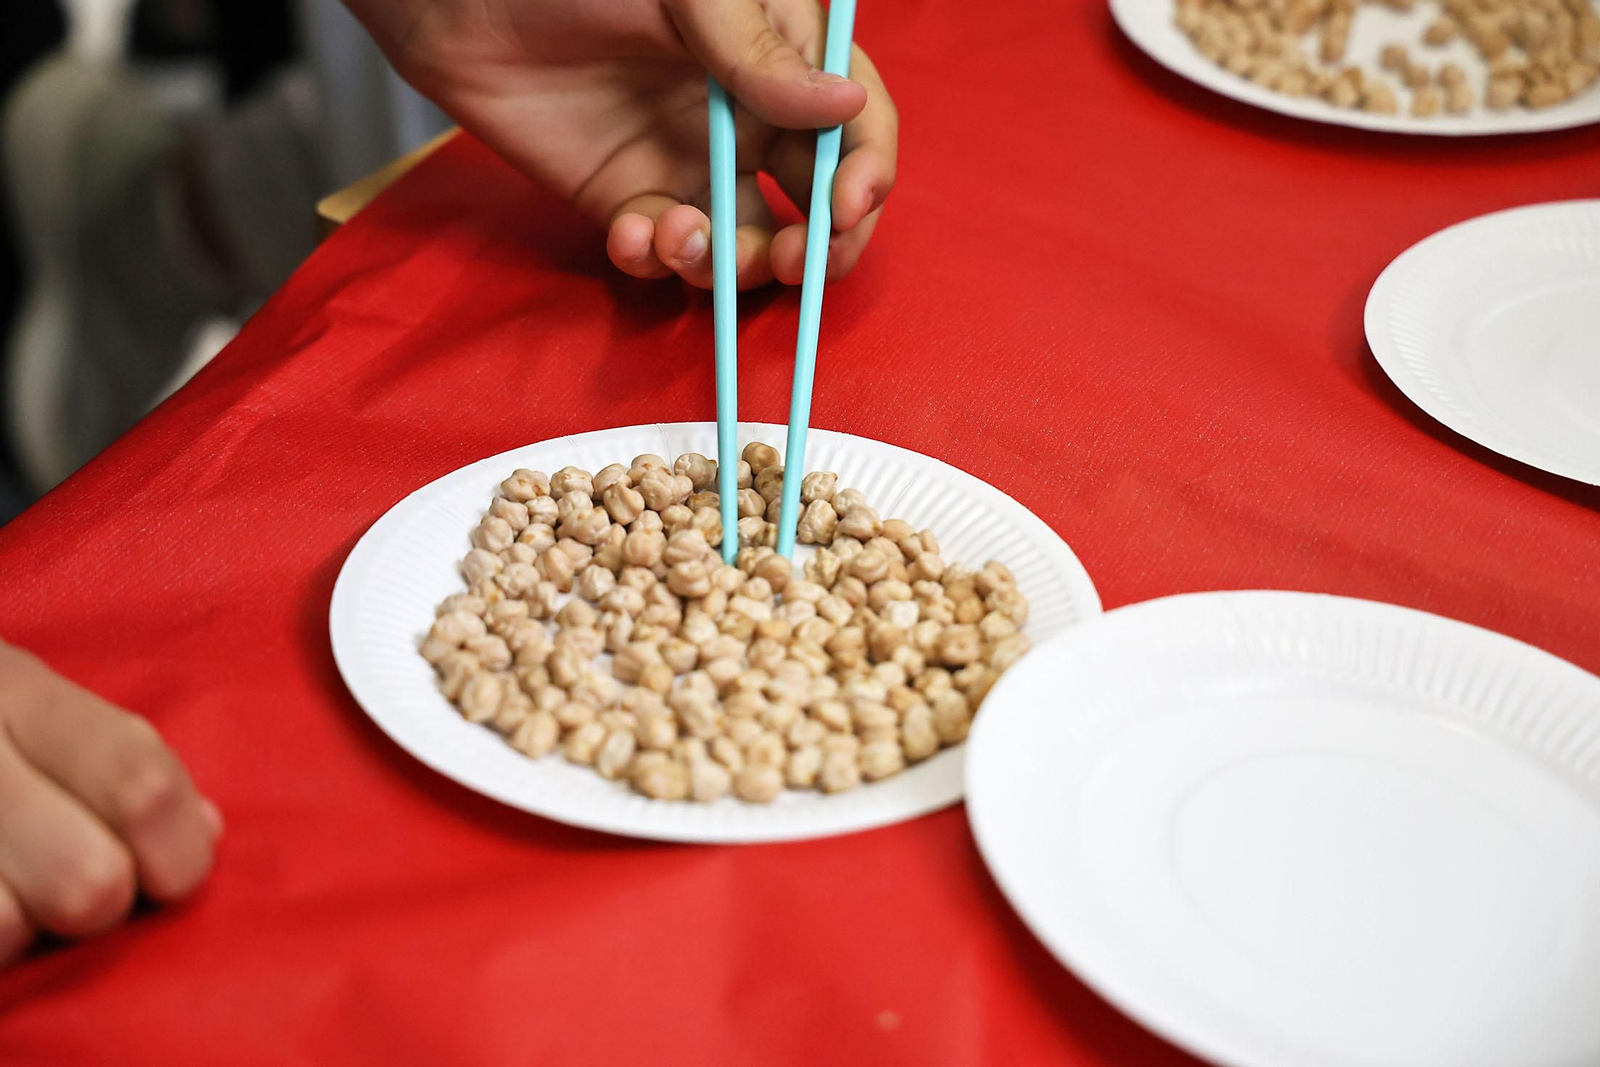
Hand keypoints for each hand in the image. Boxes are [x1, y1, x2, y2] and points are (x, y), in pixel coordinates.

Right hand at [0, 642, 220, 964]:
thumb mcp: (35, 707)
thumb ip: (122, 764)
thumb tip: (202, 835)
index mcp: (14, 691)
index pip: (139, 782)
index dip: (178, 851)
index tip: (174, 873)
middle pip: (86, 881)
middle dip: (101, 903)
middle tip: (83, 886)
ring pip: (9, 930)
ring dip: (24, 933)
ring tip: (10, 892)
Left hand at [345, 0, 897, 288]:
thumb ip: (760, 53)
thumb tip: (844, 107)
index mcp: (781, 56)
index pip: (857, 123)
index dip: (867, 170)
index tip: (848, 205)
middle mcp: (748, 119)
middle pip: (818, 203)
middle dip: (819, 246)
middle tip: (796, 262)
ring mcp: (690, 165)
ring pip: (748, 244)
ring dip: (733, 265)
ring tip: (684, 241)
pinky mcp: (629, 201)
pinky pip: (665, 253)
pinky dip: (656, 261)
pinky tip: (633, 237)